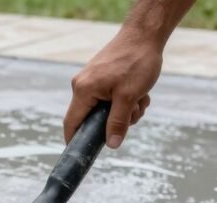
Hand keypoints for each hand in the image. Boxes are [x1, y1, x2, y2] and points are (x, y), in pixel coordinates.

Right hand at [63, 31, 162, 148]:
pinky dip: (125, 99)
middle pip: (91, 117)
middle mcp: (82, 85)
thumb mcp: (129, 97)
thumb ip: (118, 122)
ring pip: (104, 107)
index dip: (75, 141)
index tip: (82, 154)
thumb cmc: (136, 62)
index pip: (72, 123)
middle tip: (134, 115)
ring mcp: (91, 80)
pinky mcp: (100, 76)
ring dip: (124, 110)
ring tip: (141, 100)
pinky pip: (109, 96)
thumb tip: (111, 144)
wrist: (144, 34)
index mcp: (83, 91)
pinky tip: (139, 91)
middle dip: (115, 121)